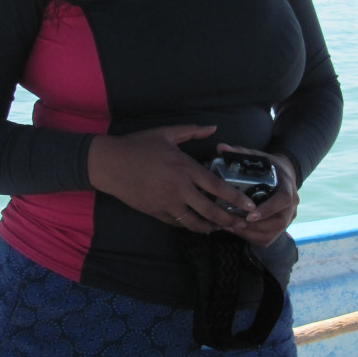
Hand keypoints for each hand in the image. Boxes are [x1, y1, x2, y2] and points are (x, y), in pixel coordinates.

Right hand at [87, 125, 257, 232]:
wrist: (109, 164)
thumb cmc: (137, 146)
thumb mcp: (166, 133)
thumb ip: (192, 131)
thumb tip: (213, 128)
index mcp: (184, 168)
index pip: (217, 187)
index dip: (235, 198)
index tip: (249, 206)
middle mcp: (178, 188)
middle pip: (210, 210)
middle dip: (229, 220)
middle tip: (242, 224)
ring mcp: (166, 202)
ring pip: (194, 222)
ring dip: (210, 228)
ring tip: (221, 229)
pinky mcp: (155, 212)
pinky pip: (177, 223)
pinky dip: (189, 226)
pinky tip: (198, 226)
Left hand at [214, 143, 299, 246]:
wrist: (284, 176)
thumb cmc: (268, 167)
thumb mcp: (257, 157)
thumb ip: (240, 153)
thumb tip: (221, 147)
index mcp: (287, 187)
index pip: (283, 201)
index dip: (268, 209)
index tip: (250, 215)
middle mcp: (291, 206)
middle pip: (278, 222)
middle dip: (255, 227)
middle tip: (234, 223)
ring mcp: (288, 218)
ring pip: (272, 234)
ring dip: (251, 234)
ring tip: (231, 227)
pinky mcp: (281, 227)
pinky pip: (268, 239)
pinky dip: (252, 238)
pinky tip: (237, 230)